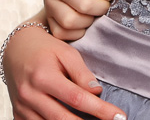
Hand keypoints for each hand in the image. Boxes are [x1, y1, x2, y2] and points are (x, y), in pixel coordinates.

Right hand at [3, 24, 124, 119]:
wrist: (17, 50)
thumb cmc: (46, 50)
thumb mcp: (67, 53)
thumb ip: (82, 73)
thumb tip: (97, 91)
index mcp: (44, 78)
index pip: (77, 99)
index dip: (100, 109)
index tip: (118, 115)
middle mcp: (30, 96)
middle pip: (63, 118)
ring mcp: (22, 107)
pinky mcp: (19, 114)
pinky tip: (72, 119)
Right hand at [44, 0, 116, 40]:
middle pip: (86, 6)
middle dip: (103, 6)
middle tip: (105, 2)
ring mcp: (48, 2)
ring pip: (71, 21)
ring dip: (89, 20)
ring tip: (94, 11)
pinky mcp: (47, 17)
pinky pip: (62, 33)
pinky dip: (77, 31)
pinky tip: (83, 19)